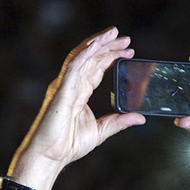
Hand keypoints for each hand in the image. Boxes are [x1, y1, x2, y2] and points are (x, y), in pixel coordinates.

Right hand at [10, 28, 141, 181]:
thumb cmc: (68, 145)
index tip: (129, 51)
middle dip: (108, 46)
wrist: (50, 156)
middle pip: (91, 58)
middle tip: (126, 38)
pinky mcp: (61, 90)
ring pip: (82, 57)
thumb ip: (119, 122)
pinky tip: (96, 44)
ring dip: (98, 43)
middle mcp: (71, 85)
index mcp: (79, 93)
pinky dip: (84, 53)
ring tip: (113, 34)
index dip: (111, 57)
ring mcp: (65, 86)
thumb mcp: (101, 131)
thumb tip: (140, 118)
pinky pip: (73, 67)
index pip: (96, 68)